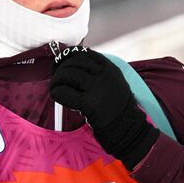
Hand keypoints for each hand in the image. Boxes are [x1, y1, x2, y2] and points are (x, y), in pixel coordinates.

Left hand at [50, 46, 158, 169]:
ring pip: (68, 75)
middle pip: (74, 63)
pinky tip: (56, 95)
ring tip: (55, 86)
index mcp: (110, 68)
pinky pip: (64, 92)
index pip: (84, 53)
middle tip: (55, 76)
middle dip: (60, 68)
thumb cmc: (116, 106)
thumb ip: (98, 71)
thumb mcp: (114, 82)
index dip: (69, 56)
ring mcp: (97, 89)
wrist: (128, 129)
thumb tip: (71, 61)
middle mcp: (104, 75)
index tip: (61, 61)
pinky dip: (56, 92)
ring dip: (56, 80)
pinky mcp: (89, 104)